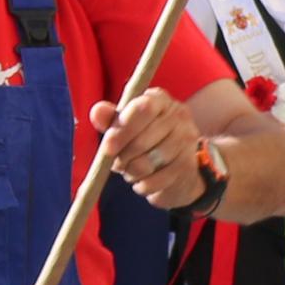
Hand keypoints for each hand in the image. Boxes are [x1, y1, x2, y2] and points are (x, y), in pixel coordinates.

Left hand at [92, 88, 208, 205]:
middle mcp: (178, 115)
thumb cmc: (144, 139)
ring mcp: (186, 140)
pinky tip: (142, 181)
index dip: (122, 129)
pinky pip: (157, 180)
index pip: (143, 109)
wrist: (177, 165)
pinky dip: (143, 185)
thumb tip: (97, 111)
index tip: (107, 148)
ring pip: (148, 163)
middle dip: (123, 157)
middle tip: (116, 164)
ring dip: (131, 172)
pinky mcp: (188, 164)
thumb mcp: (125, 126)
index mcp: (159, 99)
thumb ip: (110, 119)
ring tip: (130, 171)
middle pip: (143, 140)